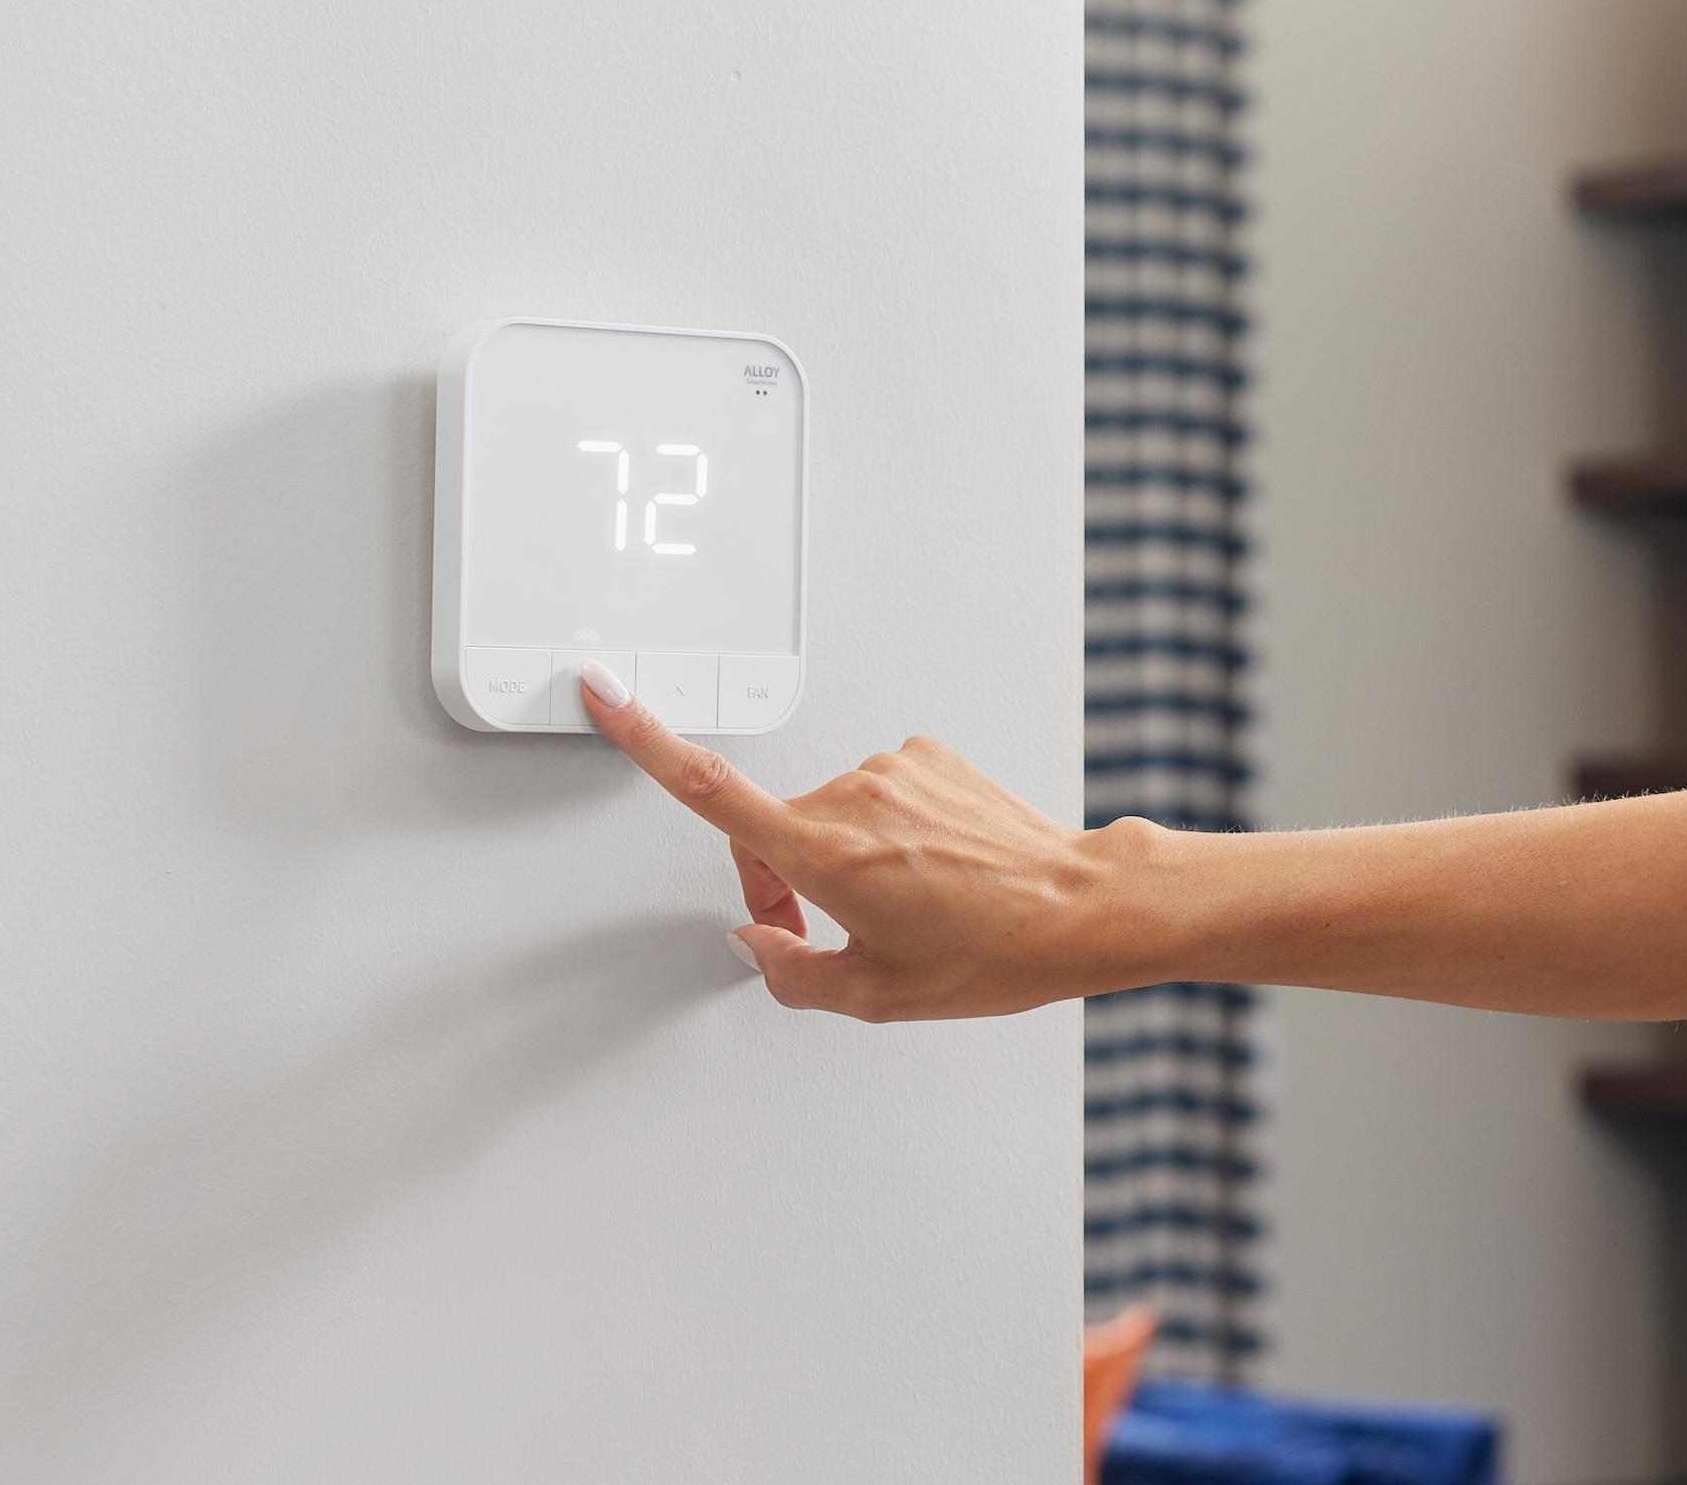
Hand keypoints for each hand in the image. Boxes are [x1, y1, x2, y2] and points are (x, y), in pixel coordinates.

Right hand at [580, 663, 1124, 1019]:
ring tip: (904, 904)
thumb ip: (792, 972)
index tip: (607, 693)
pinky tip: (932, 868)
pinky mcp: (931, 757)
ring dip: (840, 855)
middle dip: (781, 879)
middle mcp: (853, 794)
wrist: (1079, 904)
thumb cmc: (994, 949)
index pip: (710, 789)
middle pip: (772, 830)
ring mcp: (896, 769)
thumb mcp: (877, 993)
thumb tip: (760, 942)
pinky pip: (881, 796)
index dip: (647, 739)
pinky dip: (888, 830)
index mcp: (824, 851)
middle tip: (832, 931)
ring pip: (829, 815)